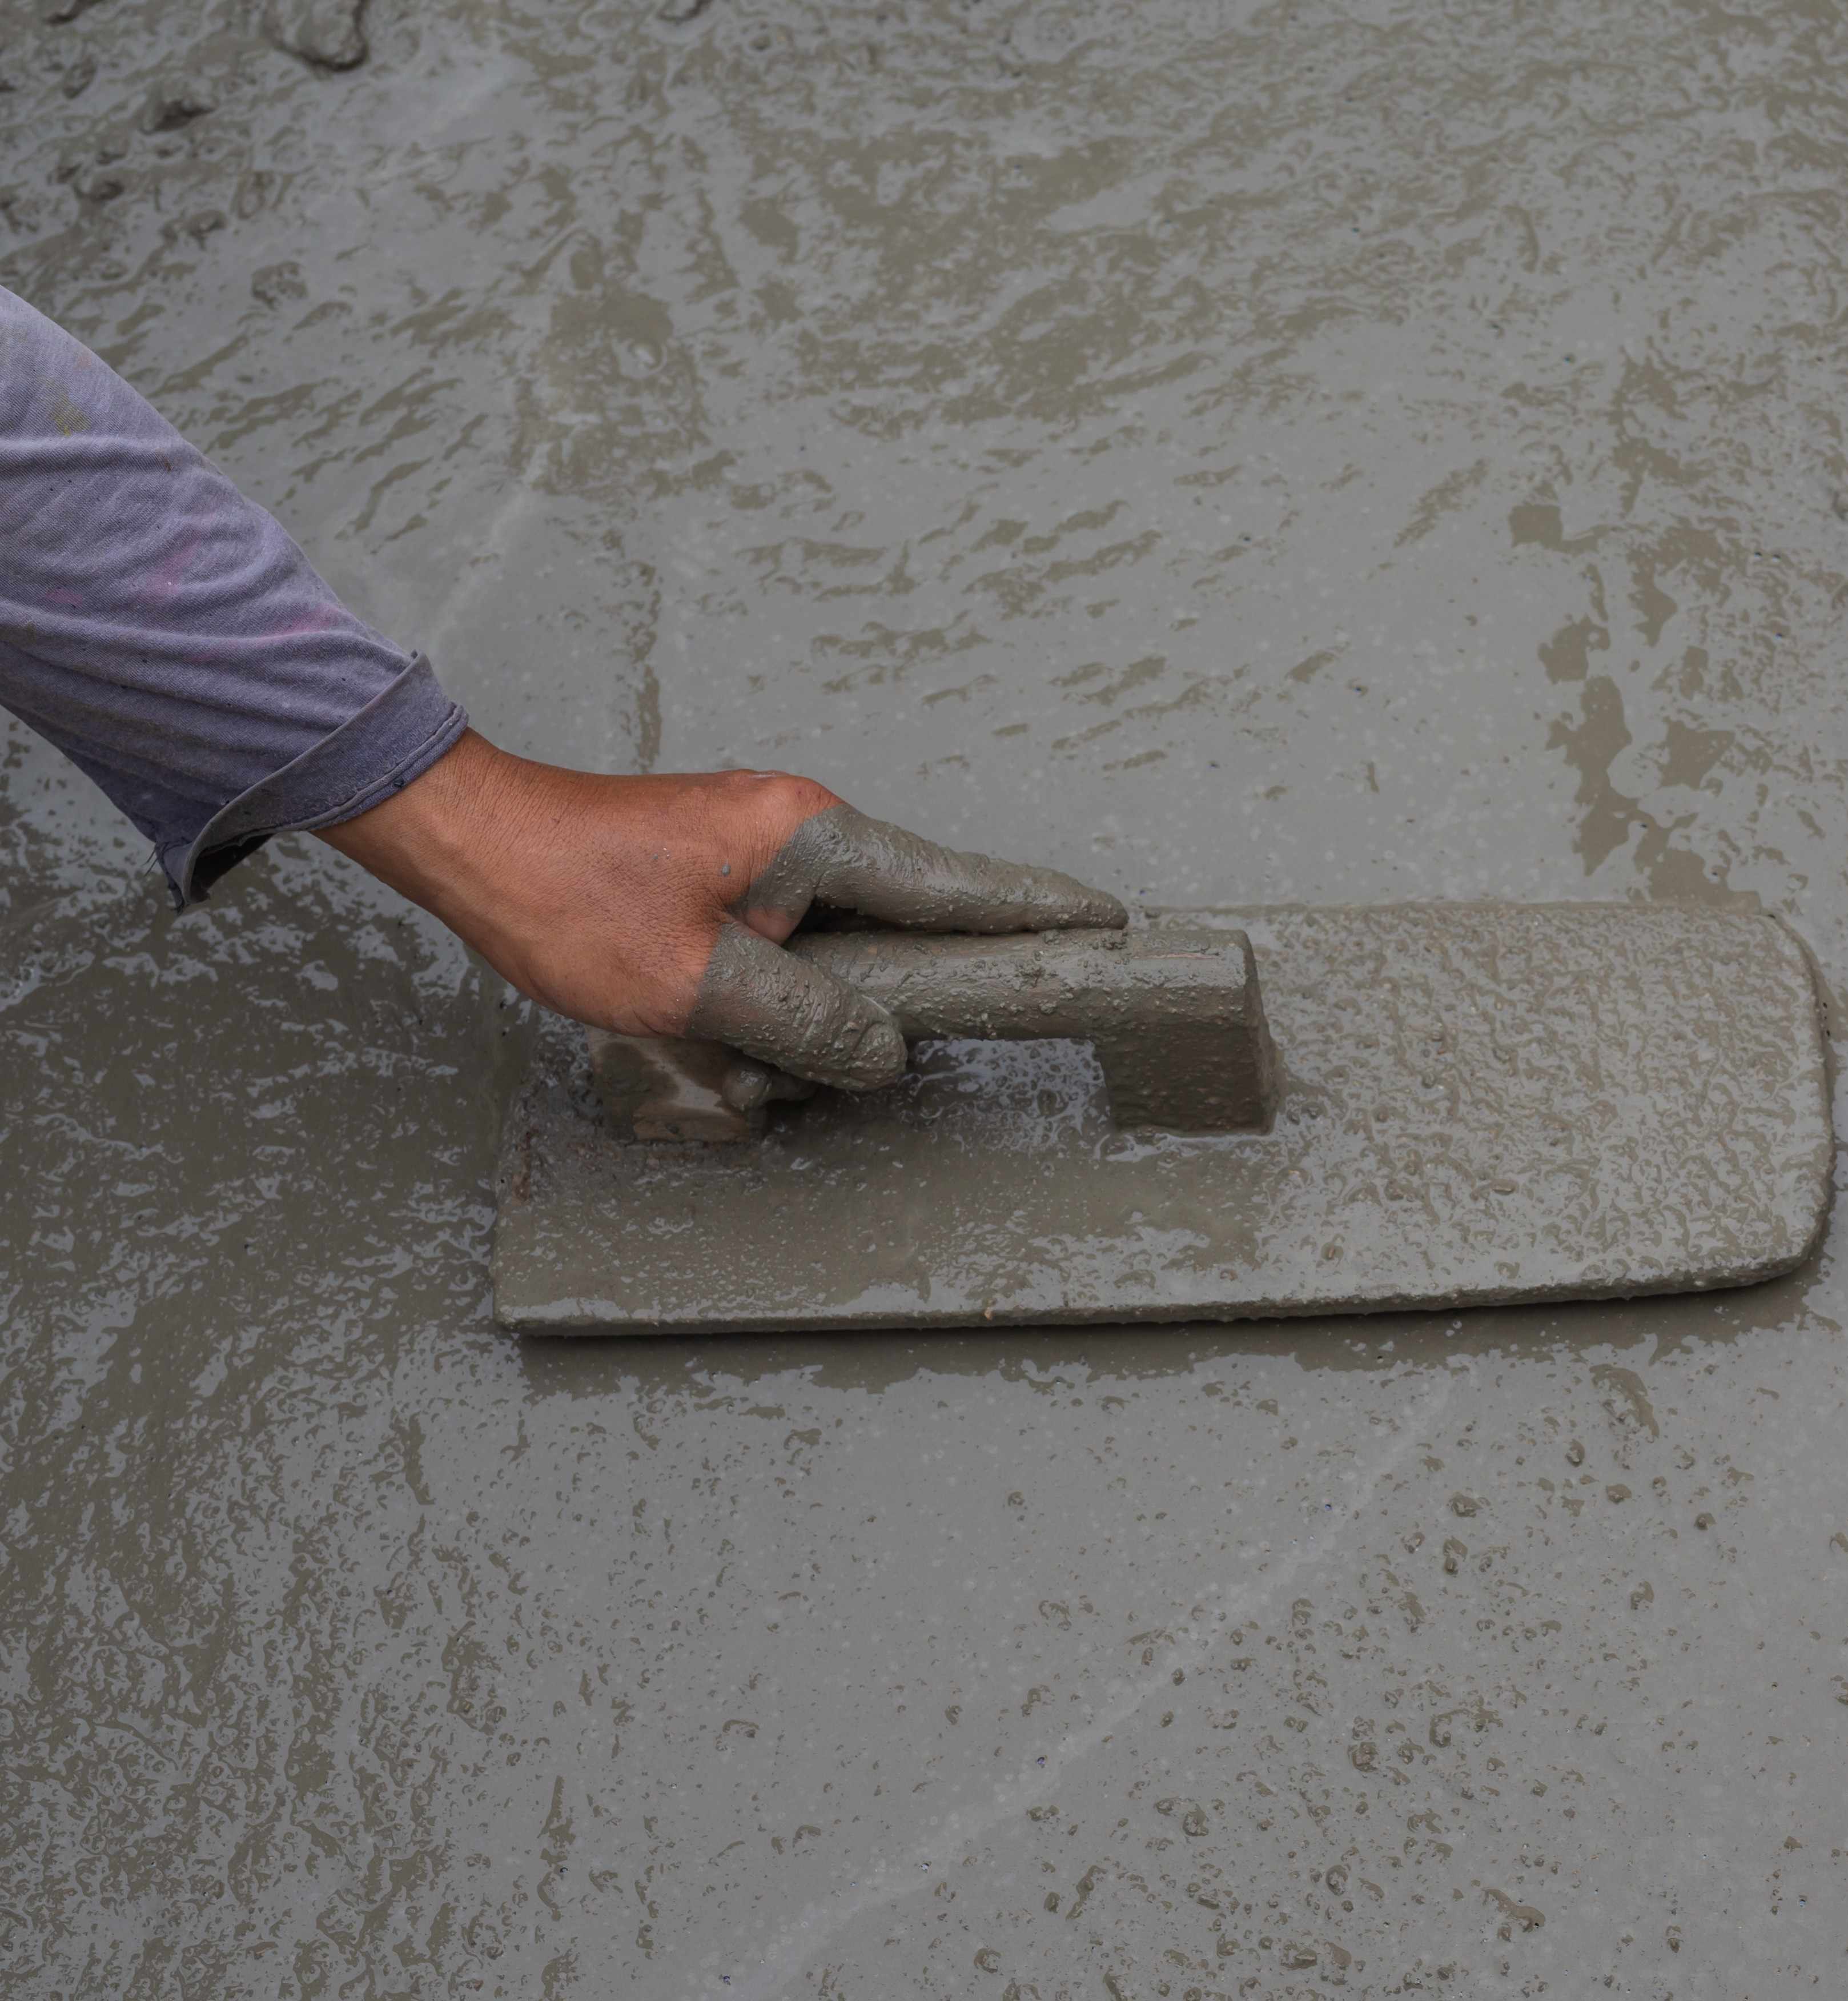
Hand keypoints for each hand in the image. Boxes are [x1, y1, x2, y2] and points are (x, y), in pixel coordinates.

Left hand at [316, 729, 1126, 1086]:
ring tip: (710, 1043)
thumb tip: (884, 1053)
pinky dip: (754, 1007)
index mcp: (811, 836)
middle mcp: (800, 832)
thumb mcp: (695, 985)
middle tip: (793, 1051)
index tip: (1110, 924)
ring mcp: (763, 854)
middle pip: (893, 935)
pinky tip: (702, 1032)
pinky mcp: (729, 880)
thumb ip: (808, 1024)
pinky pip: (781, 957)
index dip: (1036, 911)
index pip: (954, 884)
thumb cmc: (565, 897)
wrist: (469, 842)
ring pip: (830, 961)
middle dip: (861, 1013)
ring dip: (787, 1023)